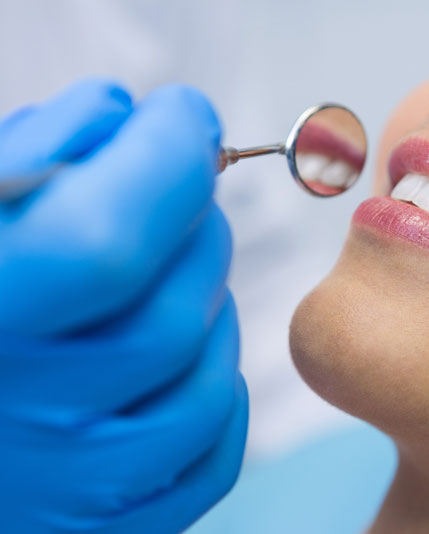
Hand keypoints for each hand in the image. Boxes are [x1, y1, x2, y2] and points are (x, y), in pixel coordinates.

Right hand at [0, 79, 248, 532]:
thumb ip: (41, 155)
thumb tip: (135, 122)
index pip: (102, 243)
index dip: (164, 163)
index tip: (183, 118)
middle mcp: (19, 420)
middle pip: (171, 312)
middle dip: (195, 226)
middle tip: (177, 192)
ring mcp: (72, 485)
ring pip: (207, 378)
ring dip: (209, 303)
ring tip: (169, 272)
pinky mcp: (112, 519)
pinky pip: (214, 448)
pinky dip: (216, 386)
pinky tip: (175, 353)